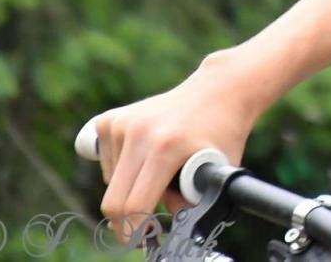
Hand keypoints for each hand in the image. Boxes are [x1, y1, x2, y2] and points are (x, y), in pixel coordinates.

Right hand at [91, 55, 259, 243]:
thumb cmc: (224, 132)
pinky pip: (106, 161)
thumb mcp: (220, 172)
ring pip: (110, 182)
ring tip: (161, 173)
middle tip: (141, 229)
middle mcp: (139, 133)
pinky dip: (120, 169)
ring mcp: (123, 123)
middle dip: (125, 223)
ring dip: (129, 189)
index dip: (136, 232)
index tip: (142, 241)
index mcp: (166, 148)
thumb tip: (168, 222)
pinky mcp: (111, 119)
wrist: (221, 89)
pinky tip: (145, 156)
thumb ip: (193, 203)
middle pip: (114, 200)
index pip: (135, 206)